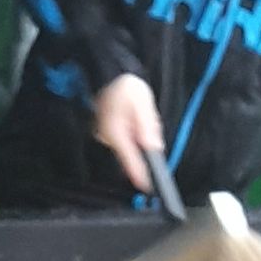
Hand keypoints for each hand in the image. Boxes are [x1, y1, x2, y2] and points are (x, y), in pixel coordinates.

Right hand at [94, 74, 164, 191]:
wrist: (108, 74)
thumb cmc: (126, 86)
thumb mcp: (142, 102)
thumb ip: (148, 125)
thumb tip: (154, 147)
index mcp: (116, 133)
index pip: (130, 159)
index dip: (140, 174)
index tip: (148, 186)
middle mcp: (108, 139)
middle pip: (132, 153)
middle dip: (145, 144)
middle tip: (148, 120)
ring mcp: (106, 137)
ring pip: (131, 146)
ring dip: (141, 137)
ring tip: (142, 114)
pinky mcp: (108, 134)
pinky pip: (127, 139)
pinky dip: (135, 133)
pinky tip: (135, 117)